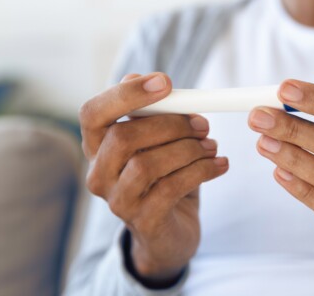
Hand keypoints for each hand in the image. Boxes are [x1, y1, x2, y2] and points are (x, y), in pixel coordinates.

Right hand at [79, 73, 228, 283]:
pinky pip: (170, 188)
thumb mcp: (160, 141)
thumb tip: (157, 83)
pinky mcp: (143, 221)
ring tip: (212, 146)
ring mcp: (118, 201)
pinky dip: (201, 171)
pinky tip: (219, 164)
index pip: (93, 113)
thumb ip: (156, 113)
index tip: (165, 82)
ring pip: (147, 164)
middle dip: (170, 124)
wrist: (171, 231)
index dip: (125, 94)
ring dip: (188, 149)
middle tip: (202, 124)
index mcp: (98, 146)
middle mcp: (99, 174)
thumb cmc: (164, 176)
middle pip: (123, 137)